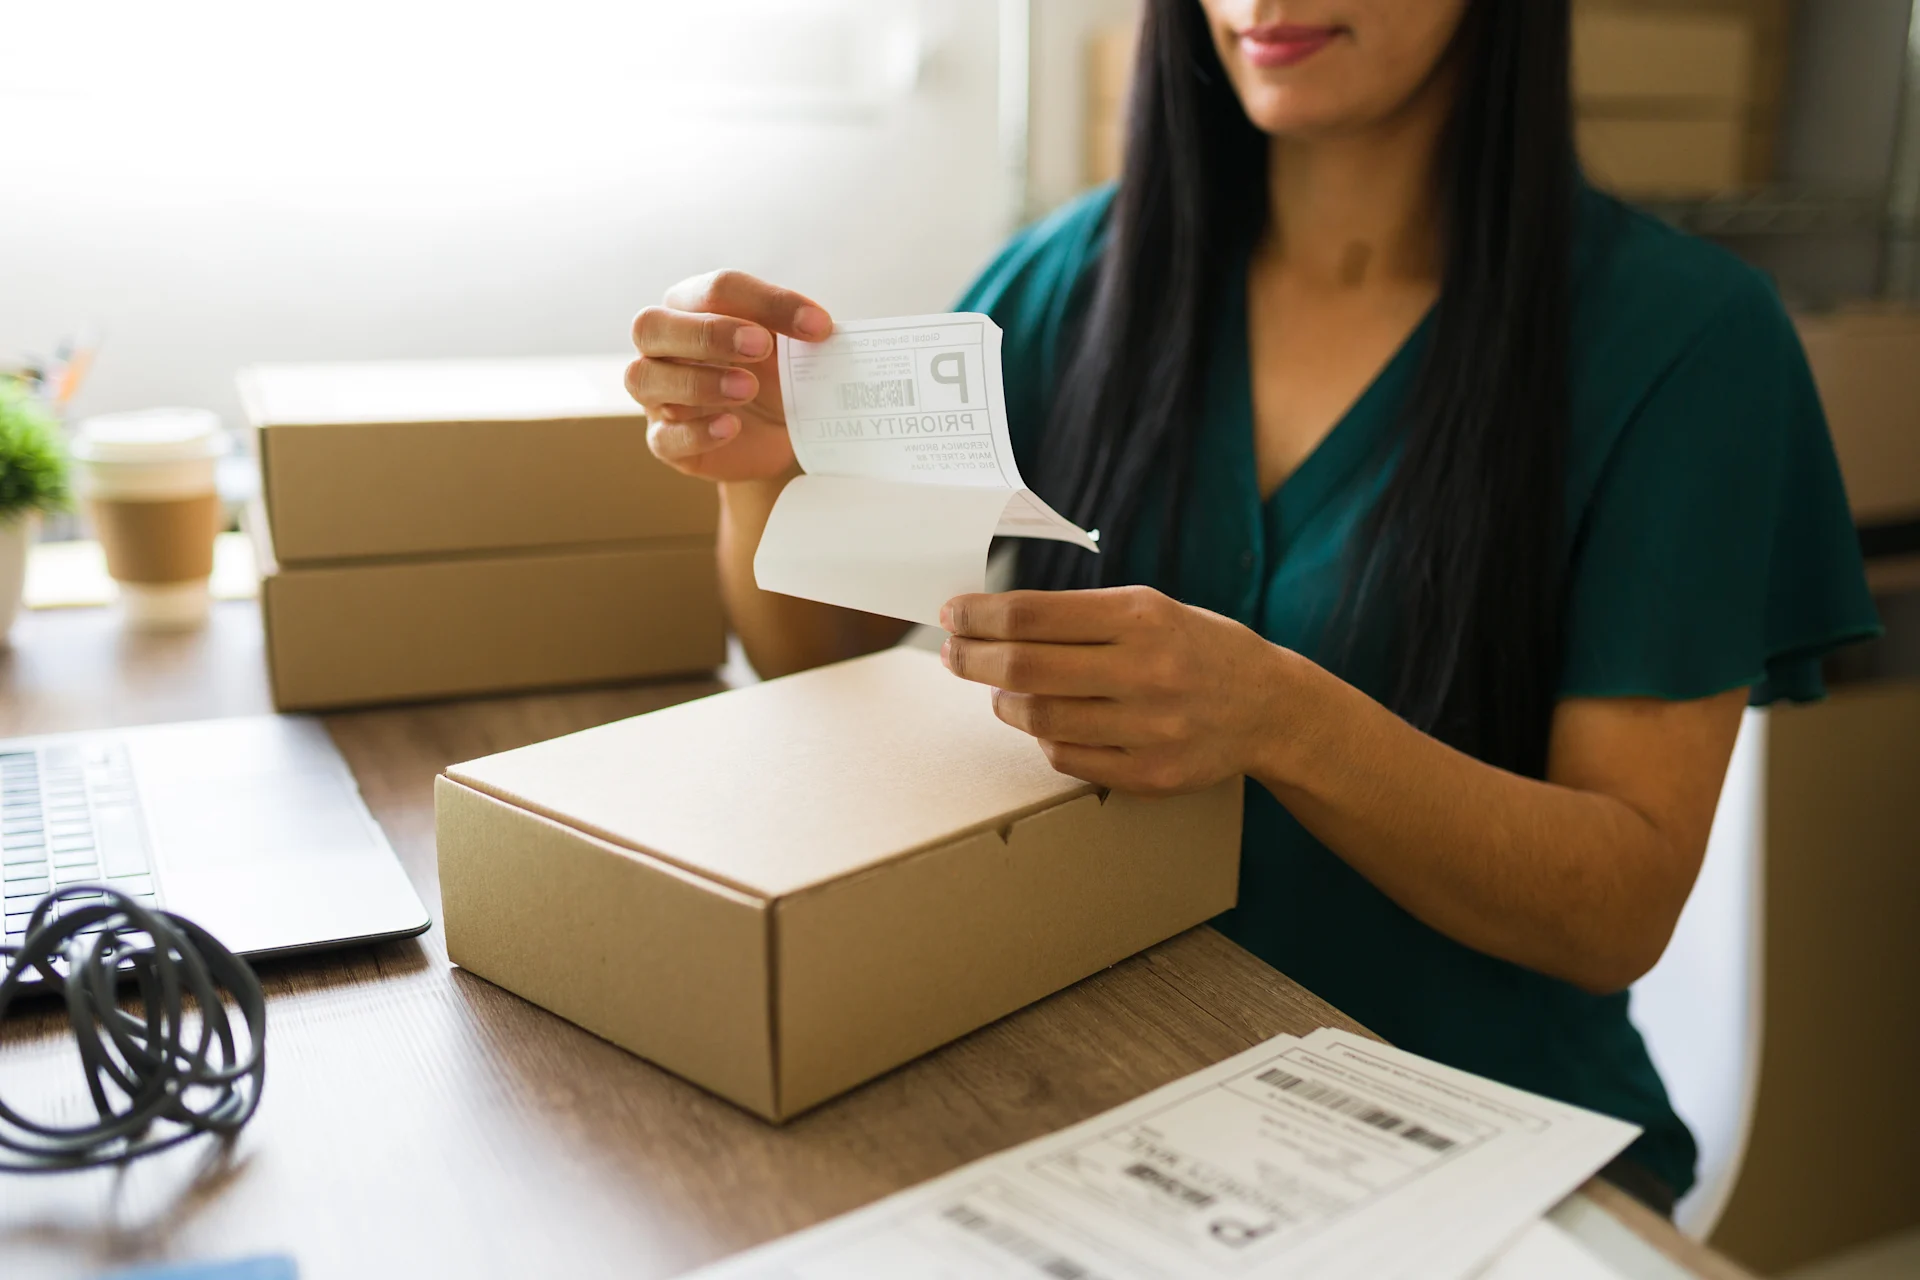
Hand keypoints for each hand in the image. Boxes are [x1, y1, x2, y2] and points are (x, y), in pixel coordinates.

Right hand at [626, 270, 832, 482]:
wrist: (776, 436)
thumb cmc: (774, 378)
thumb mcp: (789, 349)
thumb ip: (796, 330)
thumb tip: (818, 325)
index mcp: (691, 308)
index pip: (715, 289)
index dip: (766, 303)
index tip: (816, 326)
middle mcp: (661, 346)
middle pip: (651, 325)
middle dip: (707, 333)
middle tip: (760, 346)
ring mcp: (656, 394)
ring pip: (643, 378)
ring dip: (698, 382)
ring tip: (748, 388)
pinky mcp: (664, 440)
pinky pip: (662, 436)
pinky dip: (697, 432)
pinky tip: (731, 426)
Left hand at [939, 586, 1289, 795]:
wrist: (1269, 707)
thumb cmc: (1197, 648)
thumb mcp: (1150, 608)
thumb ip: (1080, 615)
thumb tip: (995, 618)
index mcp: (1143, 617)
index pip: (1033, 615)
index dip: (980, 616)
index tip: (954, 615)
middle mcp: (1146, 672)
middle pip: (1024, 669)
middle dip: (973, 659)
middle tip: (955, 654)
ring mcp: (1149, 729)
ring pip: (1038, 719)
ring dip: (1002, 702)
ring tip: (998, 690)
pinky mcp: (1149, 774)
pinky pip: (1066, 758)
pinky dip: (1042, 737)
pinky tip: (1043, 721)